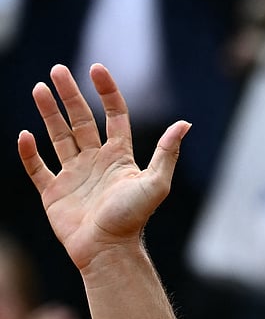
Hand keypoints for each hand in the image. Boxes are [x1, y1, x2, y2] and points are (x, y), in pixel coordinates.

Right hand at [16, 64, 188, 271]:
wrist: (107, 249)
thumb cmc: (133, 218)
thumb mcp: (156, 183)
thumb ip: (166, 153)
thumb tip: (185, 124)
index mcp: (119, 157)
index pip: (114, 116)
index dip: (106, 92)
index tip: (96, 69)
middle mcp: (96, 162)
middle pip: (81, 120)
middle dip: (70, 95)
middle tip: (57, 70)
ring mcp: (74, 176)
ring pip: (58, 137)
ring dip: (48, 113)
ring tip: (40, 88)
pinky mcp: (54, 193)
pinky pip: (37, 168)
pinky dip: (29, 152)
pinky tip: (25, 134)